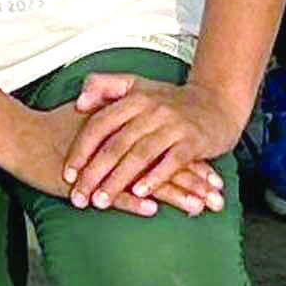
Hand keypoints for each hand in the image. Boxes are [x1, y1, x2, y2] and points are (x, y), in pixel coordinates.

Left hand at [41, 69, 225, 213]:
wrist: (218, 102)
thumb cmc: (172, 100)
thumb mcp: (137, 85)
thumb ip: (104, 86)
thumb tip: (79, 102)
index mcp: (134, 98)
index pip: (99, 125)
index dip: (81, 150)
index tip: (68, 174)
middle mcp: (151, 110)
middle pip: (116, 144)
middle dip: (93, 173)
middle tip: (78, 196)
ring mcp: (173, 125)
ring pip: (139, 155)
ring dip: (118, 180)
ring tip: (101, 200)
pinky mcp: (193, 141)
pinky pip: (171, 161)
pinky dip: (155, 177)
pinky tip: (139, 194)